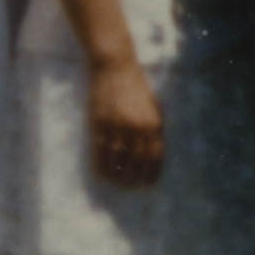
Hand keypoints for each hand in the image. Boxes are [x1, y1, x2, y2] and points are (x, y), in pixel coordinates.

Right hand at [86, 51, 166, 188]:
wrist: (115, 67)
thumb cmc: (136, 86)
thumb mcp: (154, 106)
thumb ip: (155, 128)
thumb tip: (155, 151)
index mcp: (154, 124)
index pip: (155, 156)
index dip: (152, 173)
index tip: (148, 185)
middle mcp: (137, 127)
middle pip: (137, 161)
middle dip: (134, 178)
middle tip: (129, 187)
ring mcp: (117, 125)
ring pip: (118, 158)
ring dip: (117, 175)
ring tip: (115, 184)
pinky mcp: (100, 122)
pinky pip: (100, 149)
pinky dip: (101, 164)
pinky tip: (100, 173)